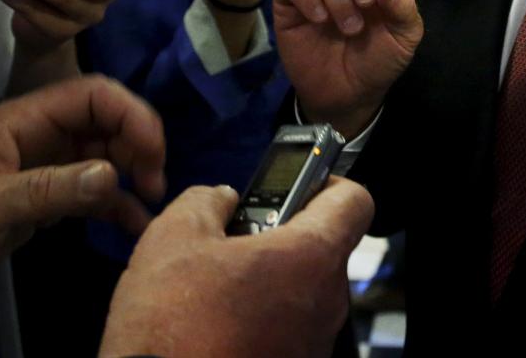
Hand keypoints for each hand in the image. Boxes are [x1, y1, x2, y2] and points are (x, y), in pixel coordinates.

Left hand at [0, 75, 164, 311]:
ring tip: (151, 203)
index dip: (129, 114)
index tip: (152, 150)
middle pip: (107, 123)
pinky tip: (135, 225)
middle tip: (154, 183)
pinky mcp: (50, 200)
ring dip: (134, 175)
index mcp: (25, 121)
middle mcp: (43, 137)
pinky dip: (118, 206)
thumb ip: (48, 190)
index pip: (92, 96)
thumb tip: (112, 176)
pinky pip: (95, 193)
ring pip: (107, 157)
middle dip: (138, 145)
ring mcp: (48, 168)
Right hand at [99, 178, 373, 357]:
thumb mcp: (171, 240)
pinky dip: (260, 321)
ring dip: (266, 283)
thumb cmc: (172, 328)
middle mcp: (327, 302)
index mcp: (310, 257)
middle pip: (321, 248)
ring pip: (301, 292)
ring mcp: (313, 343)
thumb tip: (221, 200)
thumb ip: (205, 201)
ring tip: (212, 291)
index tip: (294, 189)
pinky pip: (287, 330)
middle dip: (279, 239)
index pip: (355, 200)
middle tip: (231, 244)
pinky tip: (214, 327)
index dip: (327, 183)